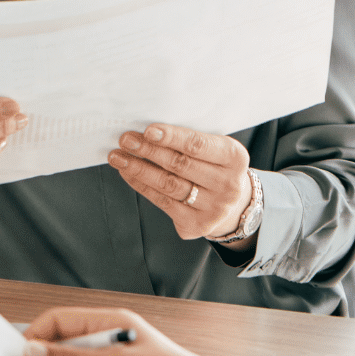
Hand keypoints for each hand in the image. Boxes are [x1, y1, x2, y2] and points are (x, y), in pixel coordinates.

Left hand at [109, 124, 251, 244]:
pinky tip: (128, 173)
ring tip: (119, 157)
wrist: (235, 204)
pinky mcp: (196, 225)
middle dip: (148, 151)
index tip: (148, 130)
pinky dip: (142, 186)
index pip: (198, 145)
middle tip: (126, 140)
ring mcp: (213, 208)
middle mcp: (228, 186)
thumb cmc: (218, 167)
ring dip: (139, 169)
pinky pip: (162, 202)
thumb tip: (149, 131)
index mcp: (235, 159)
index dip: (172, 137)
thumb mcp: (217, 149)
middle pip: (180, 165)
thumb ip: (192, 140)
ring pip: (168, 185)